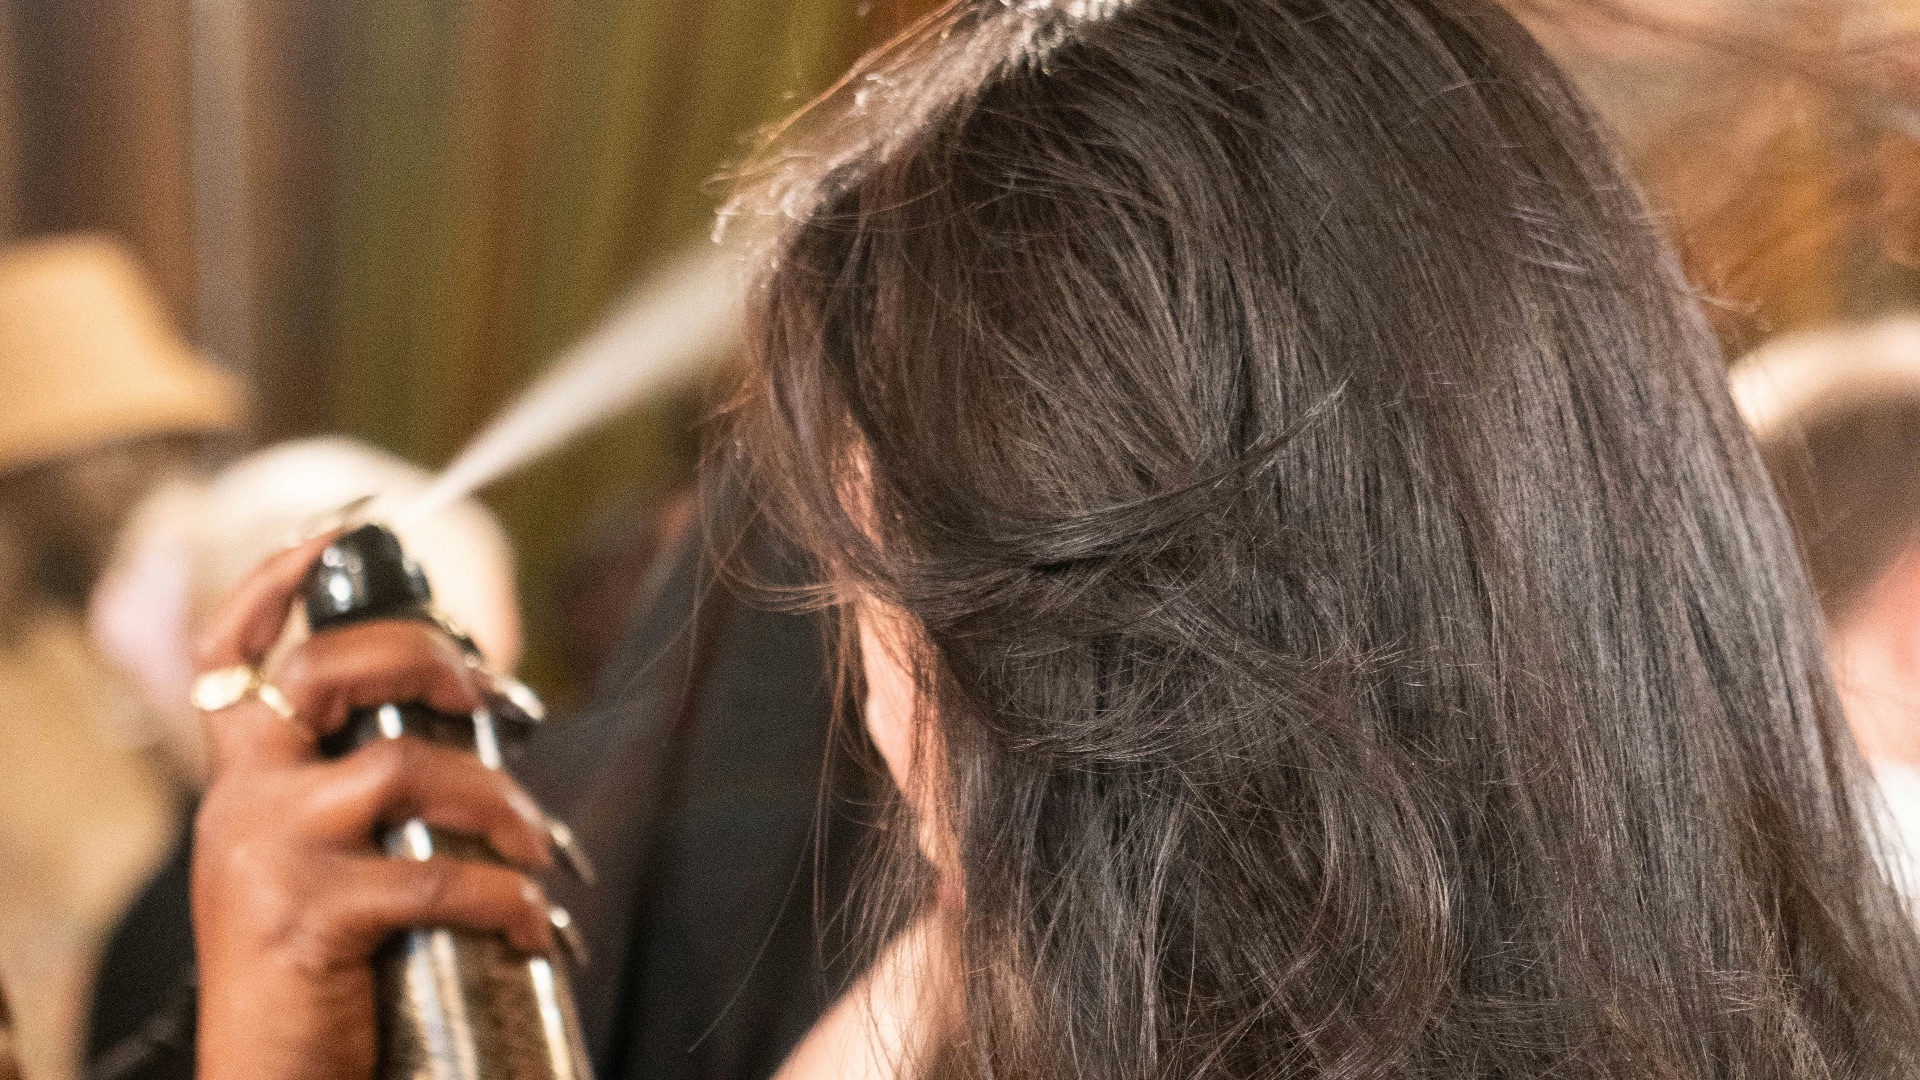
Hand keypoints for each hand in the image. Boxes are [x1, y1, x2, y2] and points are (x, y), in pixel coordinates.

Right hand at [191, 533, 555, 1079]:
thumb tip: (465, 731)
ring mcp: (268, 854)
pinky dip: (505, 898)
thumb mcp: (310, 864)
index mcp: (240, 780)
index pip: (233, 653)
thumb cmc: (313, 971)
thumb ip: (352, 794)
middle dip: (425, 658)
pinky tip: (535, 925)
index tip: (344, 526)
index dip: (279, 580)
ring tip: (539, 847)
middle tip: (489, 695)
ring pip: (402, 769)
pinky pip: (434, 879)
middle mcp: (240, 801)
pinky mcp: (309, 917)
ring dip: (497, 801)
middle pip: (325, 672)